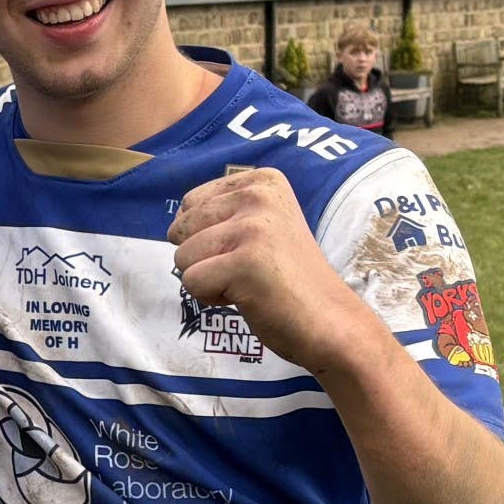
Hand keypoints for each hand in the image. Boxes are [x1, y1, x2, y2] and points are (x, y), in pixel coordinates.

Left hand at [167, 168, 364, 373]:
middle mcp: (258, 195)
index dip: (206, 236)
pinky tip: (250, 297)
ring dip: (208, 279)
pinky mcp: (245, 262)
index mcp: (263, 181)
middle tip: (250, 270)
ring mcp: (253, 227)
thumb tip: (173, 224)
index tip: (249, 249)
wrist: (330, 322)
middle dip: (204, 258)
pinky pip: (192, 281)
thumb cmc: (288, 280)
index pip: (190, 202)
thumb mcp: (262, 226)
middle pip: (182, 228)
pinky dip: (212, 297)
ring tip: (251, 282)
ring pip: (183, 256)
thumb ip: (223, 214)